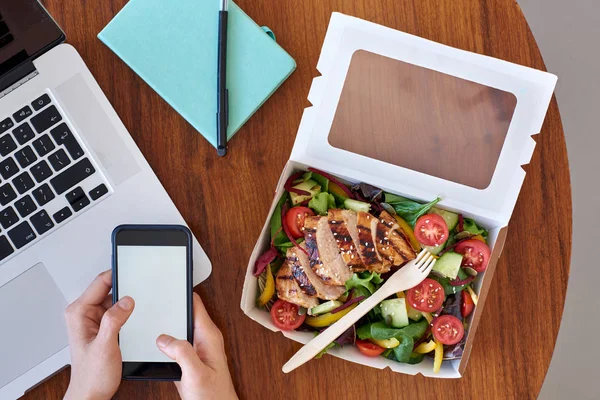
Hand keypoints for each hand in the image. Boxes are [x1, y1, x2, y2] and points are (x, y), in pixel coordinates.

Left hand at [64, 270, 134, 399]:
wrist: (92, 393)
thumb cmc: (92, 375)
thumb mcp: (105, 347)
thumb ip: (114, 321)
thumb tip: (126, 300)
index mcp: (79, 313)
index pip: (101, 282)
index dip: (118, 273)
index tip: (134, 269)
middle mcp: (85, 313)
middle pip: (110, 288)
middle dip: (126, 289)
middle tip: (141, 292)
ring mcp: (95, 319)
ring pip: (116, 299)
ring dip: (128, 303)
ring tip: (138, 310)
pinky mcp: (104, 325)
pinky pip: (119, 310)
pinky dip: (129, 312)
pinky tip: (135, 319)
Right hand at [156, 293, 236, 399]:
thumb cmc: (213, 396)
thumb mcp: (196, 373)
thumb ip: (182, 353)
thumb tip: (164, 338)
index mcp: (208, 336)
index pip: (196, 304)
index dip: (182, 292)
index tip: (168, 285)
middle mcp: (202, 339)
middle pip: (184, 314)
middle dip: (169, 308)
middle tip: (151, 302)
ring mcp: (194, 349)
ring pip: (177, 329)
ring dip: (165, 326)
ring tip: (148, 320)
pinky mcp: (186, 360)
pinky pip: (173, 344)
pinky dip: (163, 343)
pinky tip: (152, 344)